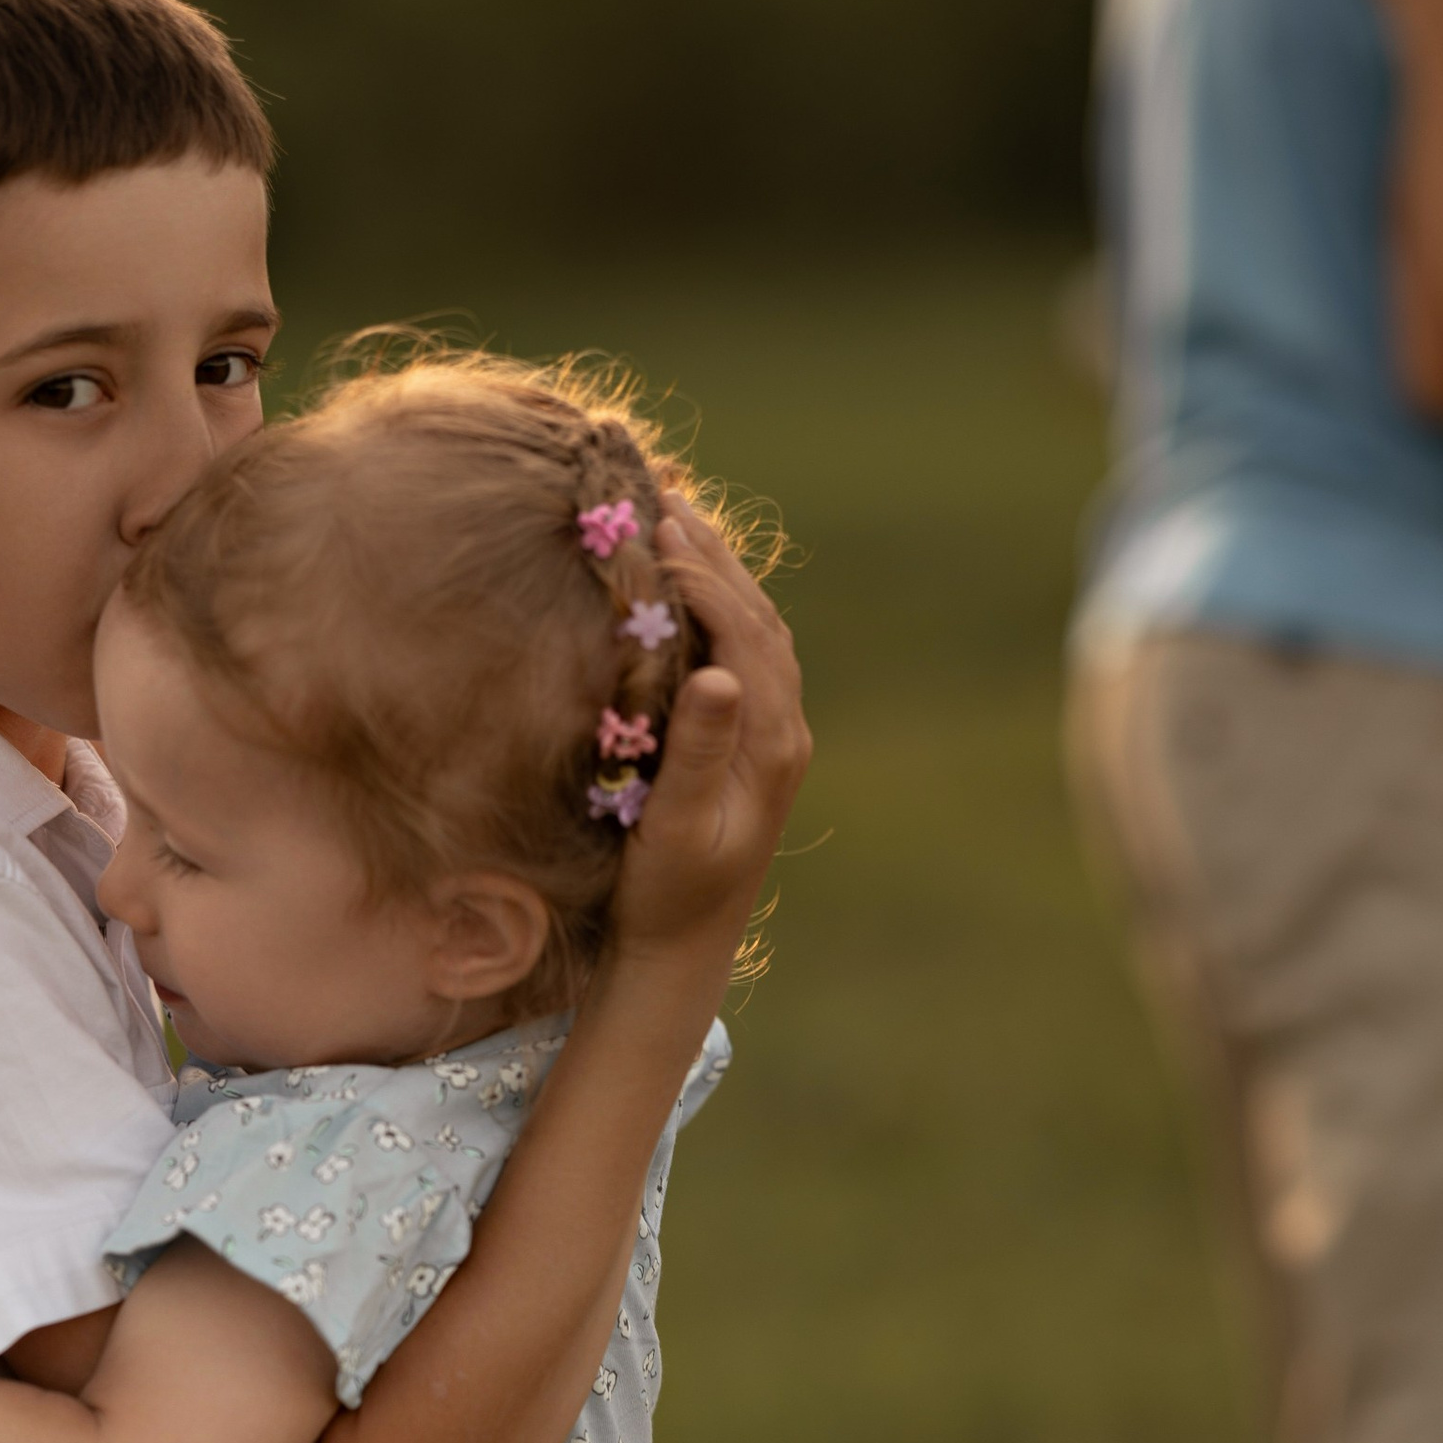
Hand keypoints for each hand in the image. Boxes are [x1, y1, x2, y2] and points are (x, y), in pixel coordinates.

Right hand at [610, 506, 810, 973]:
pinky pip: (746, 652)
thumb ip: (700, 753)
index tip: (657, 532)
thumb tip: (720, 675)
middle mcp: (785, 731)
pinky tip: (686, 581)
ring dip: (719, 570)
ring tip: (674, 517)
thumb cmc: (667, 894)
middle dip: (714, 555)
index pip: (745, 636)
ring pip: (757, 628)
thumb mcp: (676, 828)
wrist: (685, 947)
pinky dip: (718, 605)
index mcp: (772, 746)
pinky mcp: (755, 740)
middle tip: (664, 496)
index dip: (704, 578)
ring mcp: (774, 734)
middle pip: (759, 617)